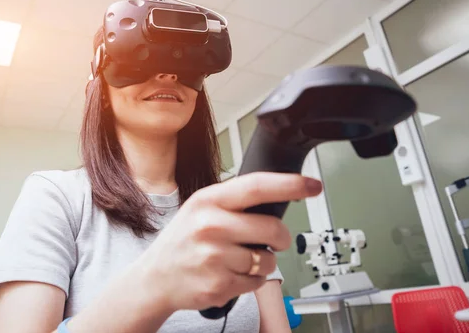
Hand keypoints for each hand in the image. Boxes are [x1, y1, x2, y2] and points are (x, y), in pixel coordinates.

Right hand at [135, 172, 322, 312]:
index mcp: (208, 201)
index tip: (312, 186)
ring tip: (237, 260)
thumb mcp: (200, 209)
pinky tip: (230, 274)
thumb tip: (280, 195)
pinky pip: (258, 282)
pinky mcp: (219, 284)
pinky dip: (252, 280)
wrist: (156, 278)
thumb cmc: (183, 241)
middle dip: (282, 237)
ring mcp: (214, 257)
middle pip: (273, 228)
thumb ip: (234, 201)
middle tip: (275, 240)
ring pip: (268, 259)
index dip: (290, 185)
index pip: (257, 187)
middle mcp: (211, 226)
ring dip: (263, 262)